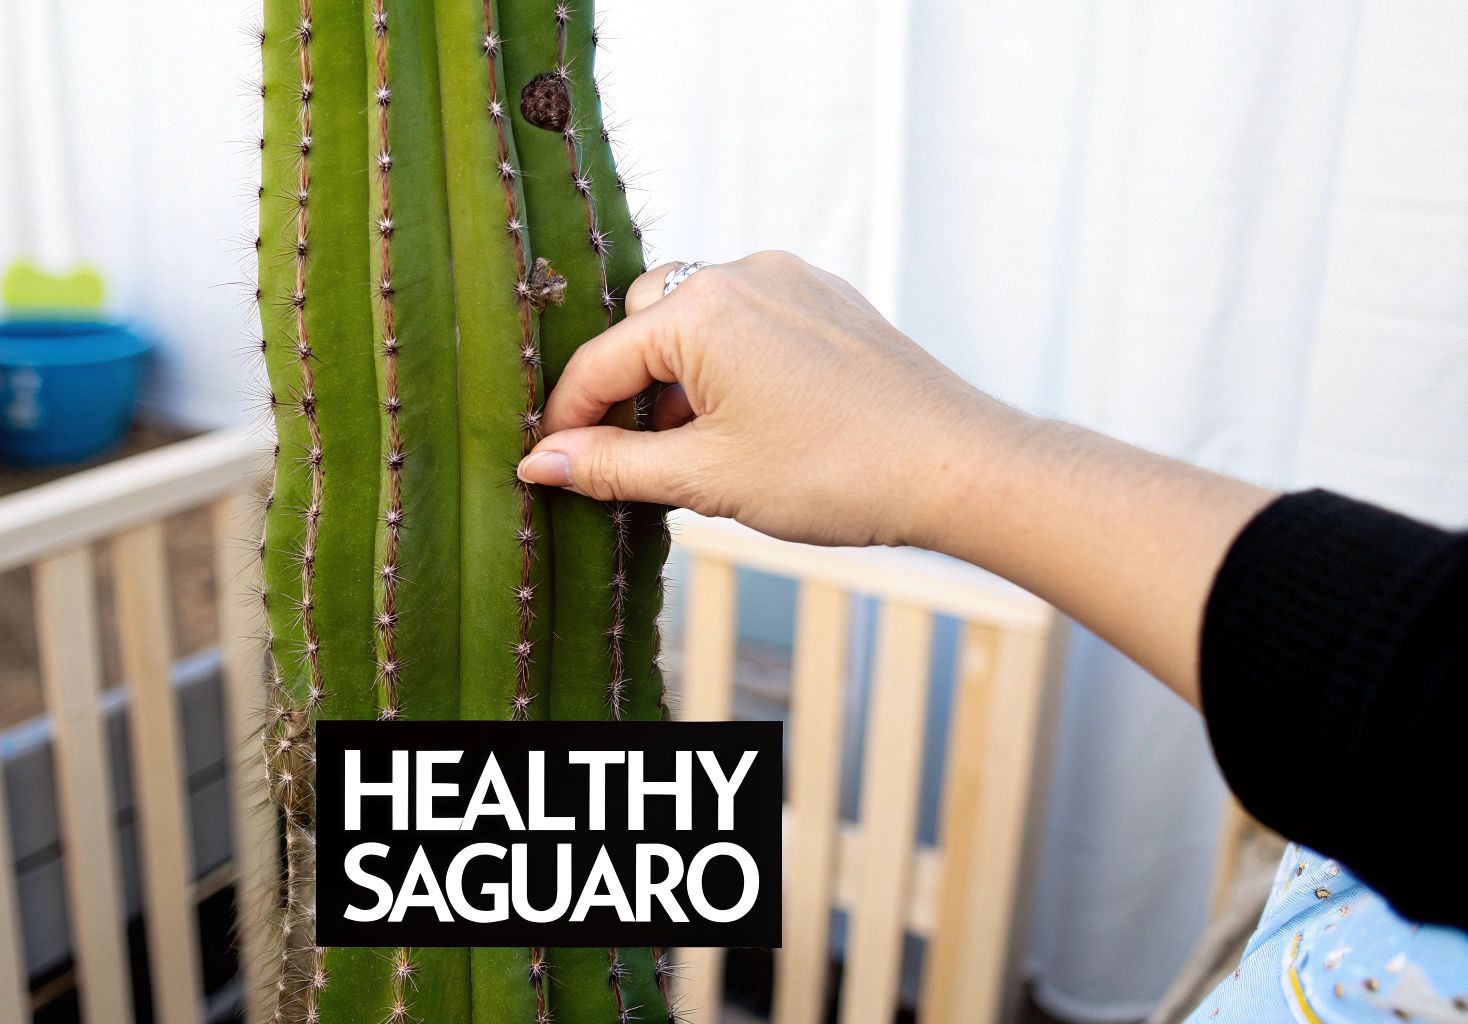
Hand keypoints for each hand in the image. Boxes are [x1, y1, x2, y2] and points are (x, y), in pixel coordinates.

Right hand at [518, 250, 1276, 704]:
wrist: (959, 469)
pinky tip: (749, 429)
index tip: (550, 468)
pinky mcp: (828, 301)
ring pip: (698, 322)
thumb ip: (612, 465)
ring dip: (679, 382)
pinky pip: (750, 321)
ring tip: (700, 456)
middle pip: (644, 325)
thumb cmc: (837, 472)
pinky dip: (728, 368)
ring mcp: (792, 280)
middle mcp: (743, 273)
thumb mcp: (707, 478)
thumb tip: (540, 464)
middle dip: (628, 393)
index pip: (599, 362)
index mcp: (701, 308)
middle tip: (634, 463)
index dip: (567, 422)